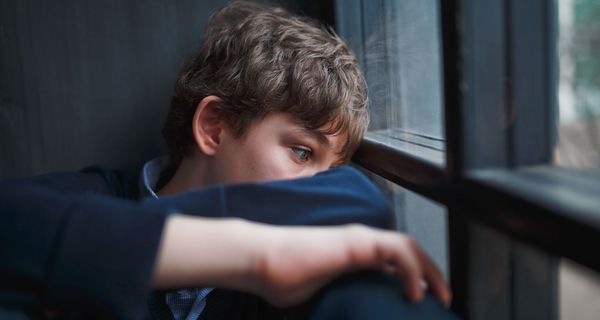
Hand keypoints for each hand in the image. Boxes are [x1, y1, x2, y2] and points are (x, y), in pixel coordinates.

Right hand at [153, 216, 451, 307]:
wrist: (263, 261)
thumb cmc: (283, 280)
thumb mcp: (321, 295)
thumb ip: (340, 299)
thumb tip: (347, 317)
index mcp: (354, 255)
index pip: (394, 260)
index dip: (414, 276)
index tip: (423, 300)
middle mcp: (360, 242)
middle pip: (408, 250)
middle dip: (431, 272)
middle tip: (443, 298)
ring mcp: (359, 239)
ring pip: (408, 246)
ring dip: (430, 269)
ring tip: (439, 295)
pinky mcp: (356, 243)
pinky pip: (396, 250)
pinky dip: (413, 269)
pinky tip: (414, 292)